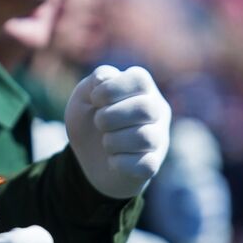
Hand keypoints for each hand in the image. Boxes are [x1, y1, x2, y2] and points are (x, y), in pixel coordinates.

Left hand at [65, 65, 170, 198]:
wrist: (87, 159)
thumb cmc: (90, 121)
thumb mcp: (84, 97)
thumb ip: (95, 81)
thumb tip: (105, 78)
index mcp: (142, 88)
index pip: (139, 79)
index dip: (111, 89)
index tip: (95, 100)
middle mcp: (157, 110)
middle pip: (145, 108)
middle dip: (110, 117)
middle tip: (98, 123)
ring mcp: (159, 138)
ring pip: (145, 137)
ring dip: (113, 141)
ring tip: (106, 142)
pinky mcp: (153, 164)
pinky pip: (144, 164)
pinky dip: (120, 163)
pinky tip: (113, 160)